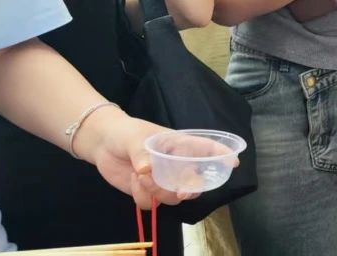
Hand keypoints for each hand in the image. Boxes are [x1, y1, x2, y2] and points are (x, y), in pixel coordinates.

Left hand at [83, 111, 222, 208]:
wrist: (103, 145)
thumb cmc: (126, 133)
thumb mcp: (135, 138)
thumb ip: (142, 153)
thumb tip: (146, 170)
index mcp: (181, 146)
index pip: (207, 149)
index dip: (223, 155)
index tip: (233, 162)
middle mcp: (177, 166)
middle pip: (195, 184)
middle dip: (190, 190)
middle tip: (180, 193)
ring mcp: (164, 180)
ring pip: (173, 197)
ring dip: (157, 191)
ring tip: (140, 177)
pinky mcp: (148, 192)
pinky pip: (152, 203)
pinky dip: (141, 196)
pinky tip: (133, 180)